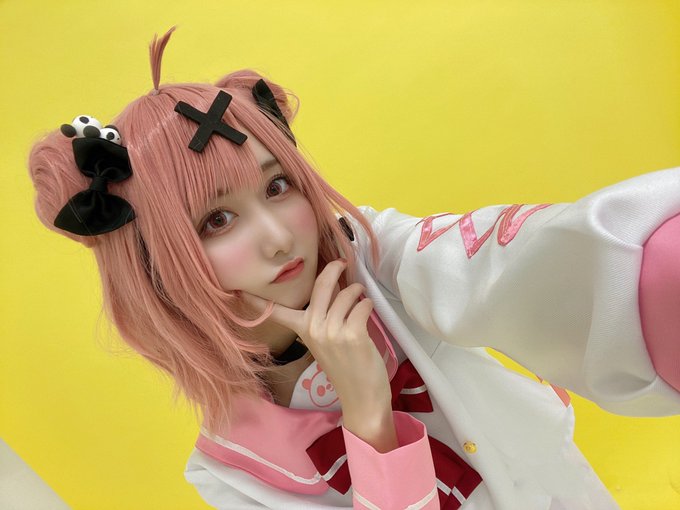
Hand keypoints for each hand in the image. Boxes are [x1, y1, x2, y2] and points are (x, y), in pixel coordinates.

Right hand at [240, 259, 391, 411]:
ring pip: (346, 294)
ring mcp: (331, 331)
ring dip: (357, 290)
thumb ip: (323, 318)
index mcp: (302, 331)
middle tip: (341, 263)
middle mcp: (313, 329)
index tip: (239, 291)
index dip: (257, 301)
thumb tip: (334, 287)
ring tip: (360, 295)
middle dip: (333, 268)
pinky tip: (367, 309)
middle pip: (320, 286)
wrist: (361, 397)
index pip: (276, 313)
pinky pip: (361, 305)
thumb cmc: (346, 369)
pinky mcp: (352, 334)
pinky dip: (367, 304)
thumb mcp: (324, 343)